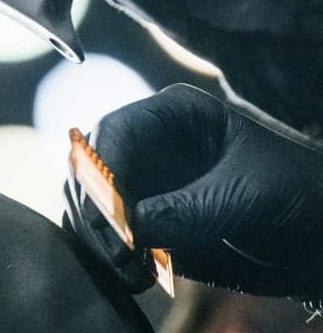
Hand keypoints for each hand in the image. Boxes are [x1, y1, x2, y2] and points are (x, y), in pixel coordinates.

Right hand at [69, 84, 322, 298]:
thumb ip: (187, 209)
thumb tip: (129, 227)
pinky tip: (136, 276)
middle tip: (114, 248)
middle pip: (92, 167)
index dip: (102, 168)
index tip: (107, 211)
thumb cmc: (298, 196)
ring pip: (93, 203)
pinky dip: (113, 256)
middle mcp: (151, 145)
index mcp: (175, 116)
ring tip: (129, 270)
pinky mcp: (150, 222)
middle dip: (95, 207)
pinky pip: (112, 235)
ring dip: (99, 237)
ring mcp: (148, 183)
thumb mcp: (245, 197)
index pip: (115, 130)